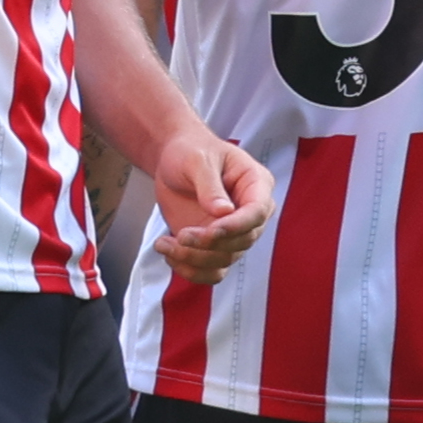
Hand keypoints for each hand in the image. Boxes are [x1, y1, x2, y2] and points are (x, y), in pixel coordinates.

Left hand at [144, 127, 272, 282]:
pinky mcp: (214, 246)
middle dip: (210, 244)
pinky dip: (190, 270)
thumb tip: (224, 212)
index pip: (257, 212)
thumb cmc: (190, 151)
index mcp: (255, 185)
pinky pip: (211, 271)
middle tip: (181, 235)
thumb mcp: (197, 160)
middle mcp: (249, 213)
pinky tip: (169, 254)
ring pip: (225, 260)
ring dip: (194, 259)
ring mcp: (232, 233)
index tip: (212, 231)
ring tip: (165, 244)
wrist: (173, 161)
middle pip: (243, 241)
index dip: (237, 226)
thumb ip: (210, 185)